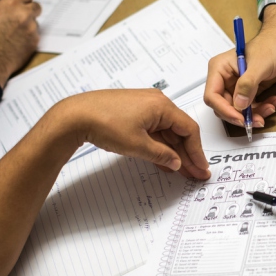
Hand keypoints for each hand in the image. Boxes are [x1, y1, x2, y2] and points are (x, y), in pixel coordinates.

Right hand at [0, 0, 40, 87]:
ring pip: (36, 22)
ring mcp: (32, 28)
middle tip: (20, 17)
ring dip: (28, 25)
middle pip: (36, 6)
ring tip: (14, 34)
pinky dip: (28, 37)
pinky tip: (17, 43)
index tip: (24, 0)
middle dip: (29, 10)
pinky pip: (35, 35)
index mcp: (10, 4)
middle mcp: (24, 14)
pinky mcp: (35, 42)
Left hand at [58, 89, 210, 179]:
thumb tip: (175, 162)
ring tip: (182, 171)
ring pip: (166, 133)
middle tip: (196, 172)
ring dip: (174, 152)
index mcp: (162, 105)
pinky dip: (159, 146)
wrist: (74, 116)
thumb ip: (161, 155)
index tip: (201, 167)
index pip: (189, 130)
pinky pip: (154, 131)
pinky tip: (164, 161)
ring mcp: (144, 107)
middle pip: (179, 132)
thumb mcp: (137, 145)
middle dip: (188, 154)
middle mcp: (156, 103)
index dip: (197, 151)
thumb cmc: (103, 122)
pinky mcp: (133, 113)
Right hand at [204, 5, 275, 126]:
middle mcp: (224, 79)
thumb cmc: (270, 46)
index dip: (224, 110)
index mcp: (219, 69)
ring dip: (254, 114)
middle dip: (242, 115)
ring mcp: (235, 87)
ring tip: (270, 108)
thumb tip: (239, 104)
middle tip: (259, 120)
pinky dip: (261, 109)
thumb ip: (247, 84)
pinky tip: (273, 103)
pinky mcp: (247, 92)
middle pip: (225, 107)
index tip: (240, 118)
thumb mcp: (259, 65)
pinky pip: (250, 107)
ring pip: (238, 110)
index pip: (212, 96)